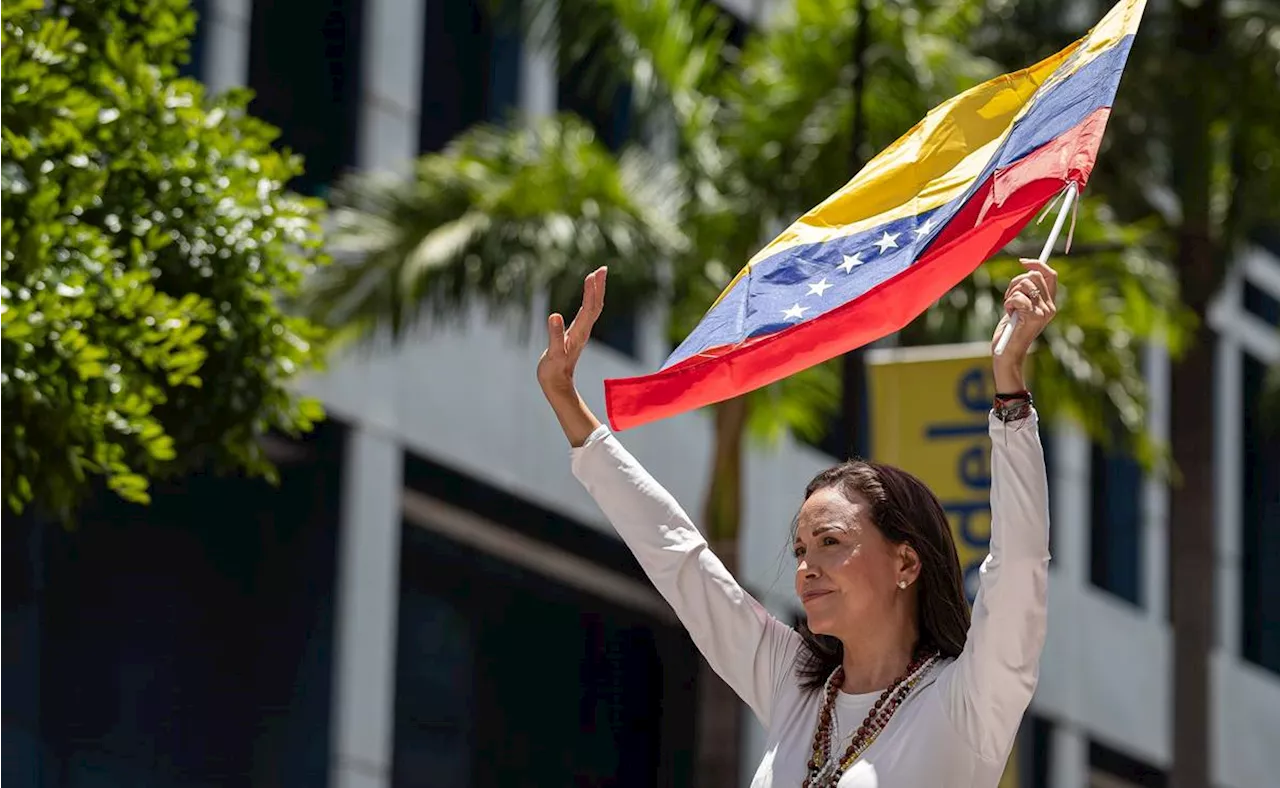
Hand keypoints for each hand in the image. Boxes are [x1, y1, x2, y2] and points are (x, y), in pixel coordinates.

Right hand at [537, 266, 606, 400]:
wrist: (557, 384)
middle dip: (599, 287)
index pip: (589, 308)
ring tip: (597, 276)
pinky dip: (589, 300)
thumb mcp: (552, 353)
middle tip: (602, 269)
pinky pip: (586, 313)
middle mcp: (583, 331)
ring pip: (593, 309)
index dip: (591, 291)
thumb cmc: (553, 370)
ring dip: (596, 292)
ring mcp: (581, 332)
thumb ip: (554, 335)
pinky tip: (587, 296)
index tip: (593, 274)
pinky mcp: (576, 334)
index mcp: (579, 332)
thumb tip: (554, 316)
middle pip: (595, 305)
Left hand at [990, 258, 1056, 391]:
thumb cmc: (1010, 332)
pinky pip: (1017, 297)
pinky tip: (1009, 315)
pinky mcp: (1033, 316)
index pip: (1050, 275)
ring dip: (1011, 293)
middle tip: (1009, 296)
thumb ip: (1026, 293)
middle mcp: (1050, 307)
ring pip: (1025, 284)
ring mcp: (1043, 312)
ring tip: (1009, 308)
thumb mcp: (1020, 308)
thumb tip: (1027, 270)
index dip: (1036, 264)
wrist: (1007, 354)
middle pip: (1035, 276)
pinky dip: (1008, 303)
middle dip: (1016, 281)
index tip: (1022, 261)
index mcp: (1049, 304)